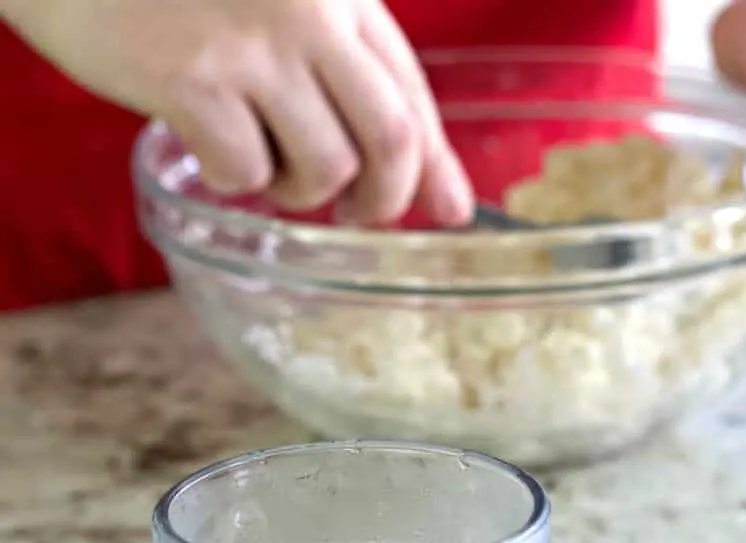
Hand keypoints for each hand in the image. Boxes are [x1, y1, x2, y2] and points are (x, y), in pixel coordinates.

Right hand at [3, 0, 473, 224]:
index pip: (413, 94)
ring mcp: (251, 44)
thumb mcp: (289, 11)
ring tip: (265, 162)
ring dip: (300, 190)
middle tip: (356, 214)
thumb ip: (359, 85)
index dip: (435, 166)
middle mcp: (310, 10)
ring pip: (325, 167)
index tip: (450, 210)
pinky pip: (246, 172)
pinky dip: (236, 180)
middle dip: (384, 199)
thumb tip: (444, 199)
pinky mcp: (190, 78)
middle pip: (392, 139)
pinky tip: (212, 148)